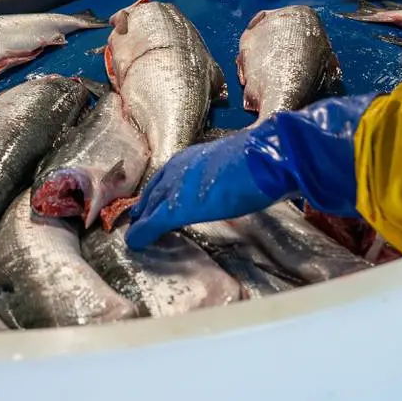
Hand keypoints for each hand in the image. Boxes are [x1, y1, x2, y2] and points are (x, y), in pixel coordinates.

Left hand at [127, 94, 373, 249]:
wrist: (266, 159)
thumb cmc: (262, 161)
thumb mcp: (238, 165)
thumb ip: (228, 174)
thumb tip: (238, 180)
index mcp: (193, 156)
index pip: (166, 175)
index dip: (157, 192)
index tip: (152, 203)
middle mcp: (178, 167)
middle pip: (153, 190)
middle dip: (144, 206)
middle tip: (136, 220)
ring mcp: (175, 186)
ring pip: (149, 206)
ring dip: (141, 221)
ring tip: (135, 234)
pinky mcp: (177, 207)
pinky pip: (152, 223)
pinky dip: (142, 234)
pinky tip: (135, 244)